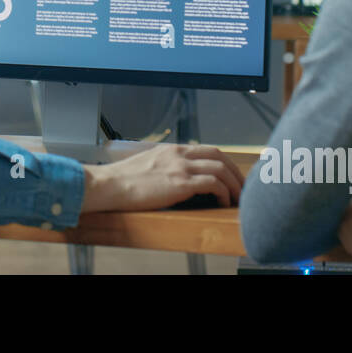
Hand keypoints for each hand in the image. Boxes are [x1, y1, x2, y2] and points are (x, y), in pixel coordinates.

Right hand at [81, 143, 244, 211]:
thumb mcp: (148, 165)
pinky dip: (223, 193)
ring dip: (234, 185)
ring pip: (221, 169)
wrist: (108, 184)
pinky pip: (212, 184)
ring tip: (237, 199)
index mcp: (172, 149)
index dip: (225, 163)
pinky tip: (222, 203)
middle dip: (236, 172)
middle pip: (220, 156)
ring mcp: (180, 167)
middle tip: (242, 188)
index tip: (232, 176)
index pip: (209, 150)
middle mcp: (179, 154)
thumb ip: (165, 166)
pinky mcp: (179, 183)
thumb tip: (176, 179)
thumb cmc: (122, 180)